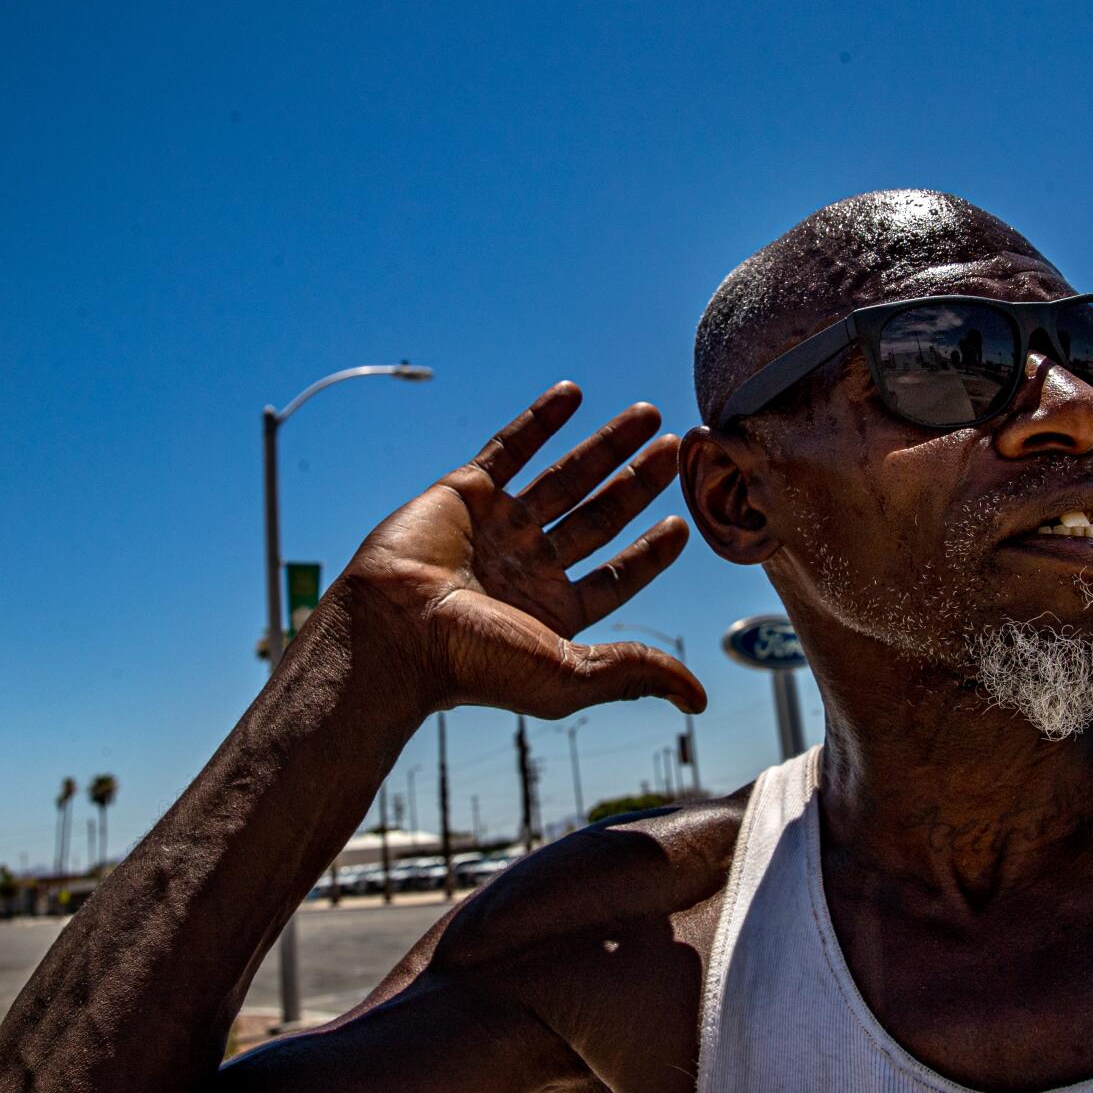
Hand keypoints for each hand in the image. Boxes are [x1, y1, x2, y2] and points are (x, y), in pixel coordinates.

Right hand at [343, 382, 706, 718]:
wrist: (394, 630)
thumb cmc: (474, 664)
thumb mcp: (568, 676)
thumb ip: (634, 674)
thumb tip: (699, 699)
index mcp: (553, 611)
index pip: (614, 575)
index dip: (649, 552)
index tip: (681, 524)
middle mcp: (528, 567)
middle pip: (598, 517)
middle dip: (637, 483)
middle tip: (675, 449)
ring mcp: (498, 527)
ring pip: (563, 477)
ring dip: (605, 445)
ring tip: (648, 414)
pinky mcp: (465, 493)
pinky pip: (509, 447)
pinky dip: (541, 420)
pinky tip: (573, 393)